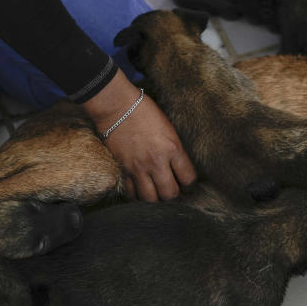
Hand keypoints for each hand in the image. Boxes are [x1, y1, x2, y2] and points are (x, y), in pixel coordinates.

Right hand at [83, 72, 195, 200]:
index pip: (188, 178)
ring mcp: (138, 167)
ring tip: (156, 193)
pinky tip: (140, 190)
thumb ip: (175, 149)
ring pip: (151, 199)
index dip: (190, 184)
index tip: (186, 182)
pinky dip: (137, 195)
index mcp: (173, 148)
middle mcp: (157, 161)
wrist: (117, 106)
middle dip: (174, 195)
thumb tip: (179, 167)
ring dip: (155, 198)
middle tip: (172, 190)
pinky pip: (131, 193)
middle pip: (171, 194)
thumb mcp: (169, 128)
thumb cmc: (145, 111)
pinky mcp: (123, 169)